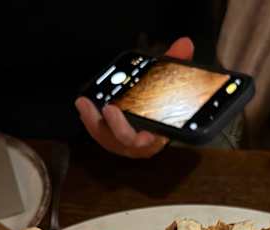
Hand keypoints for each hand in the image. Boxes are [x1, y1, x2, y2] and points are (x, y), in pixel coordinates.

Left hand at [75, 37, 193, 158]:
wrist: (147, 110)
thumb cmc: (159, 101)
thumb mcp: (165, 82)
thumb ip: (174, 65)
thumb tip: (185, 44)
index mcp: (157, 136)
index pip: (151, 144)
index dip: (146, 142)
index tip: (147, 136)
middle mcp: (139, 145)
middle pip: (125, 142)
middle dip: (118, 127)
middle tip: (109, 108)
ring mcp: (122, 143)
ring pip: (107, 139)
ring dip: (94, 122)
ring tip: (84, 102)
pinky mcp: (108, 137)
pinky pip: (97, 132)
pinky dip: (89, 119)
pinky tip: (83, 104)